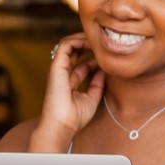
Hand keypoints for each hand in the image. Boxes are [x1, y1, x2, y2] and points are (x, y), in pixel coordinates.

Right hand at [30, 33, 104, 150]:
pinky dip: (77, 40)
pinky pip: (65, 45)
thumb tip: (105, 70)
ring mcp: (58, 69)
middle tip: (103, 43)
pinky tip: (90, 42)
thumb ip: (98, 84)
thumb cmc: (75, 117)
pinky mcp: (56, 66)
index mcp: (70, 83)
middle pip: (75, 53)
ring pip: (69, 45)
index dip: (95, 59)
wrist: (62, 125)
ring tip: (98, 39)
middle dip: (89, 45)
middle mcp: (63, 74)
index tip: (108, 57)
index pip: (82, 65)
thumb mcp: (92, 98)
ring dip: (83, 39)